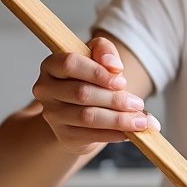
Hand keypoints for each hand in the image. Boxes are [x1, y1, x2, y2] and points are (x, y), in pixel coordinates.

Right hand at [32, 36, 159, 153]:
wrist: (81, 111)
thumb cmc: (91, 78)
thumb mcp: (98, 56)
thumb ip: (105, 50)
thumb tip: (113, 65)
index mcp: (52, 65)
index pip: (70, 64)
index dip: (97, 72)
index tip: (121, 81)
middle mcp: (46, 90)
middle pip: (82, 93)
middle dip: (115, 99)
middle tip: (138, 104)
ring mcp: (53, 115)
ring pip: (87, 117)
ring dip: (118, 120)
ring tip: (140, 121)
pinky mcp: (64, 135)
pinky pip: (91, 136)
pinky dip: (114, 134)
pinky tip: (129, 133)